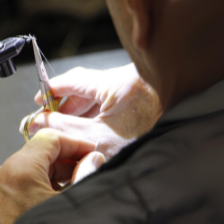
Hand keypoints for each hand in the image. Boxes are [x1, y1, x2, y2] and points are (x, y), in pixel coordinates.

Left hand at [0, 129, 103, 223]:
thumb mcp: (74, 205)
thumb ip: (87, 175)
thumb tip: (93, 159)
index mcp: (18, 170)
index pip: (49, 140)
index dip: (75, 144)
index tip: (93, 153)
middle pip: (37, 154)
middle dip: (65, 161)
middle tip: (89, 171)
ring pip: (26, 170)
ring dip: (52, 176)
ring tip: (75, 190)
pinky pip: (15, 187)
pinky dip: (36, 188)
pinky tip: (55, 202)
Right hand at [23, 64, 161, 157]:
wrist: (184, 144)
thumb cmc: (147, 138)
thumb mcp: (99, 138)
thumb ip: (66, 128)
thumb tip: (39, 122)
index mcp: (114, 82)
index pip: (73, 79)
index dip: (52, 90)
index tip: (39, 102)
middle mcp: (126, 78)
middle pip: (85, 87)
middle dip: (66, 105)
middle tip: (49, 120)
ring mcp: (136, 89)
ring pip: (99, 96)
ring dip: (81, 112)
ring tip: (67, 129)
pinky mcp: (145, 99)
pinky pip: (113, 102)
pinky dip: (98, 114)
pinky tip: (90, 130)